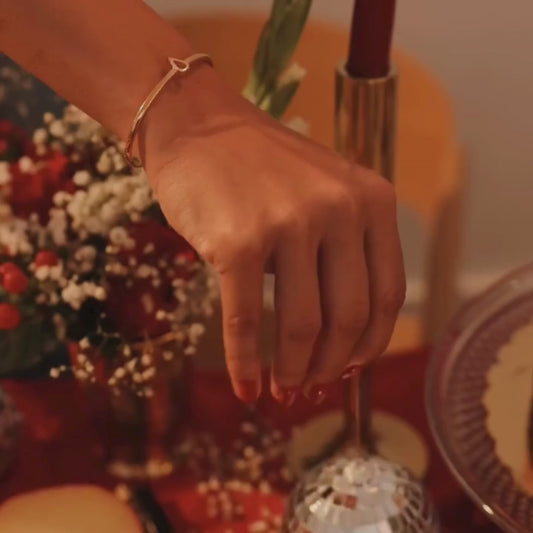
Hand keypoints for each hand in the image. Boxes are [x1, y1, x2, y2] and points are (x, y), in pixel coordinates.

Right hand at [140, 67, 404, 403]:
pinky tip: (247, 389)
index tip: (354, 367)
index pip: (389, 292)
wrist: (197, 127)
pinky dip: (247, 364)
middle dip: (333, 365)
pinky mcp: (238, 243)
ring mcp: (287, 224)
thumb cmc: (260, 166)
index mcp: (371, 199)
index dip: (373, 341)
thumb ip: (343, 248)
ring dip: (294, 371)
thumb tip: (341, 335)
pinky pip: (246, 321)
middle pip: (349, 316)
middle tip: (313, 386)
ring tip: (284, 391)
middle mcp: (338, 208)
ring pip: (302, 325)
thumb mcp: (324, 192)